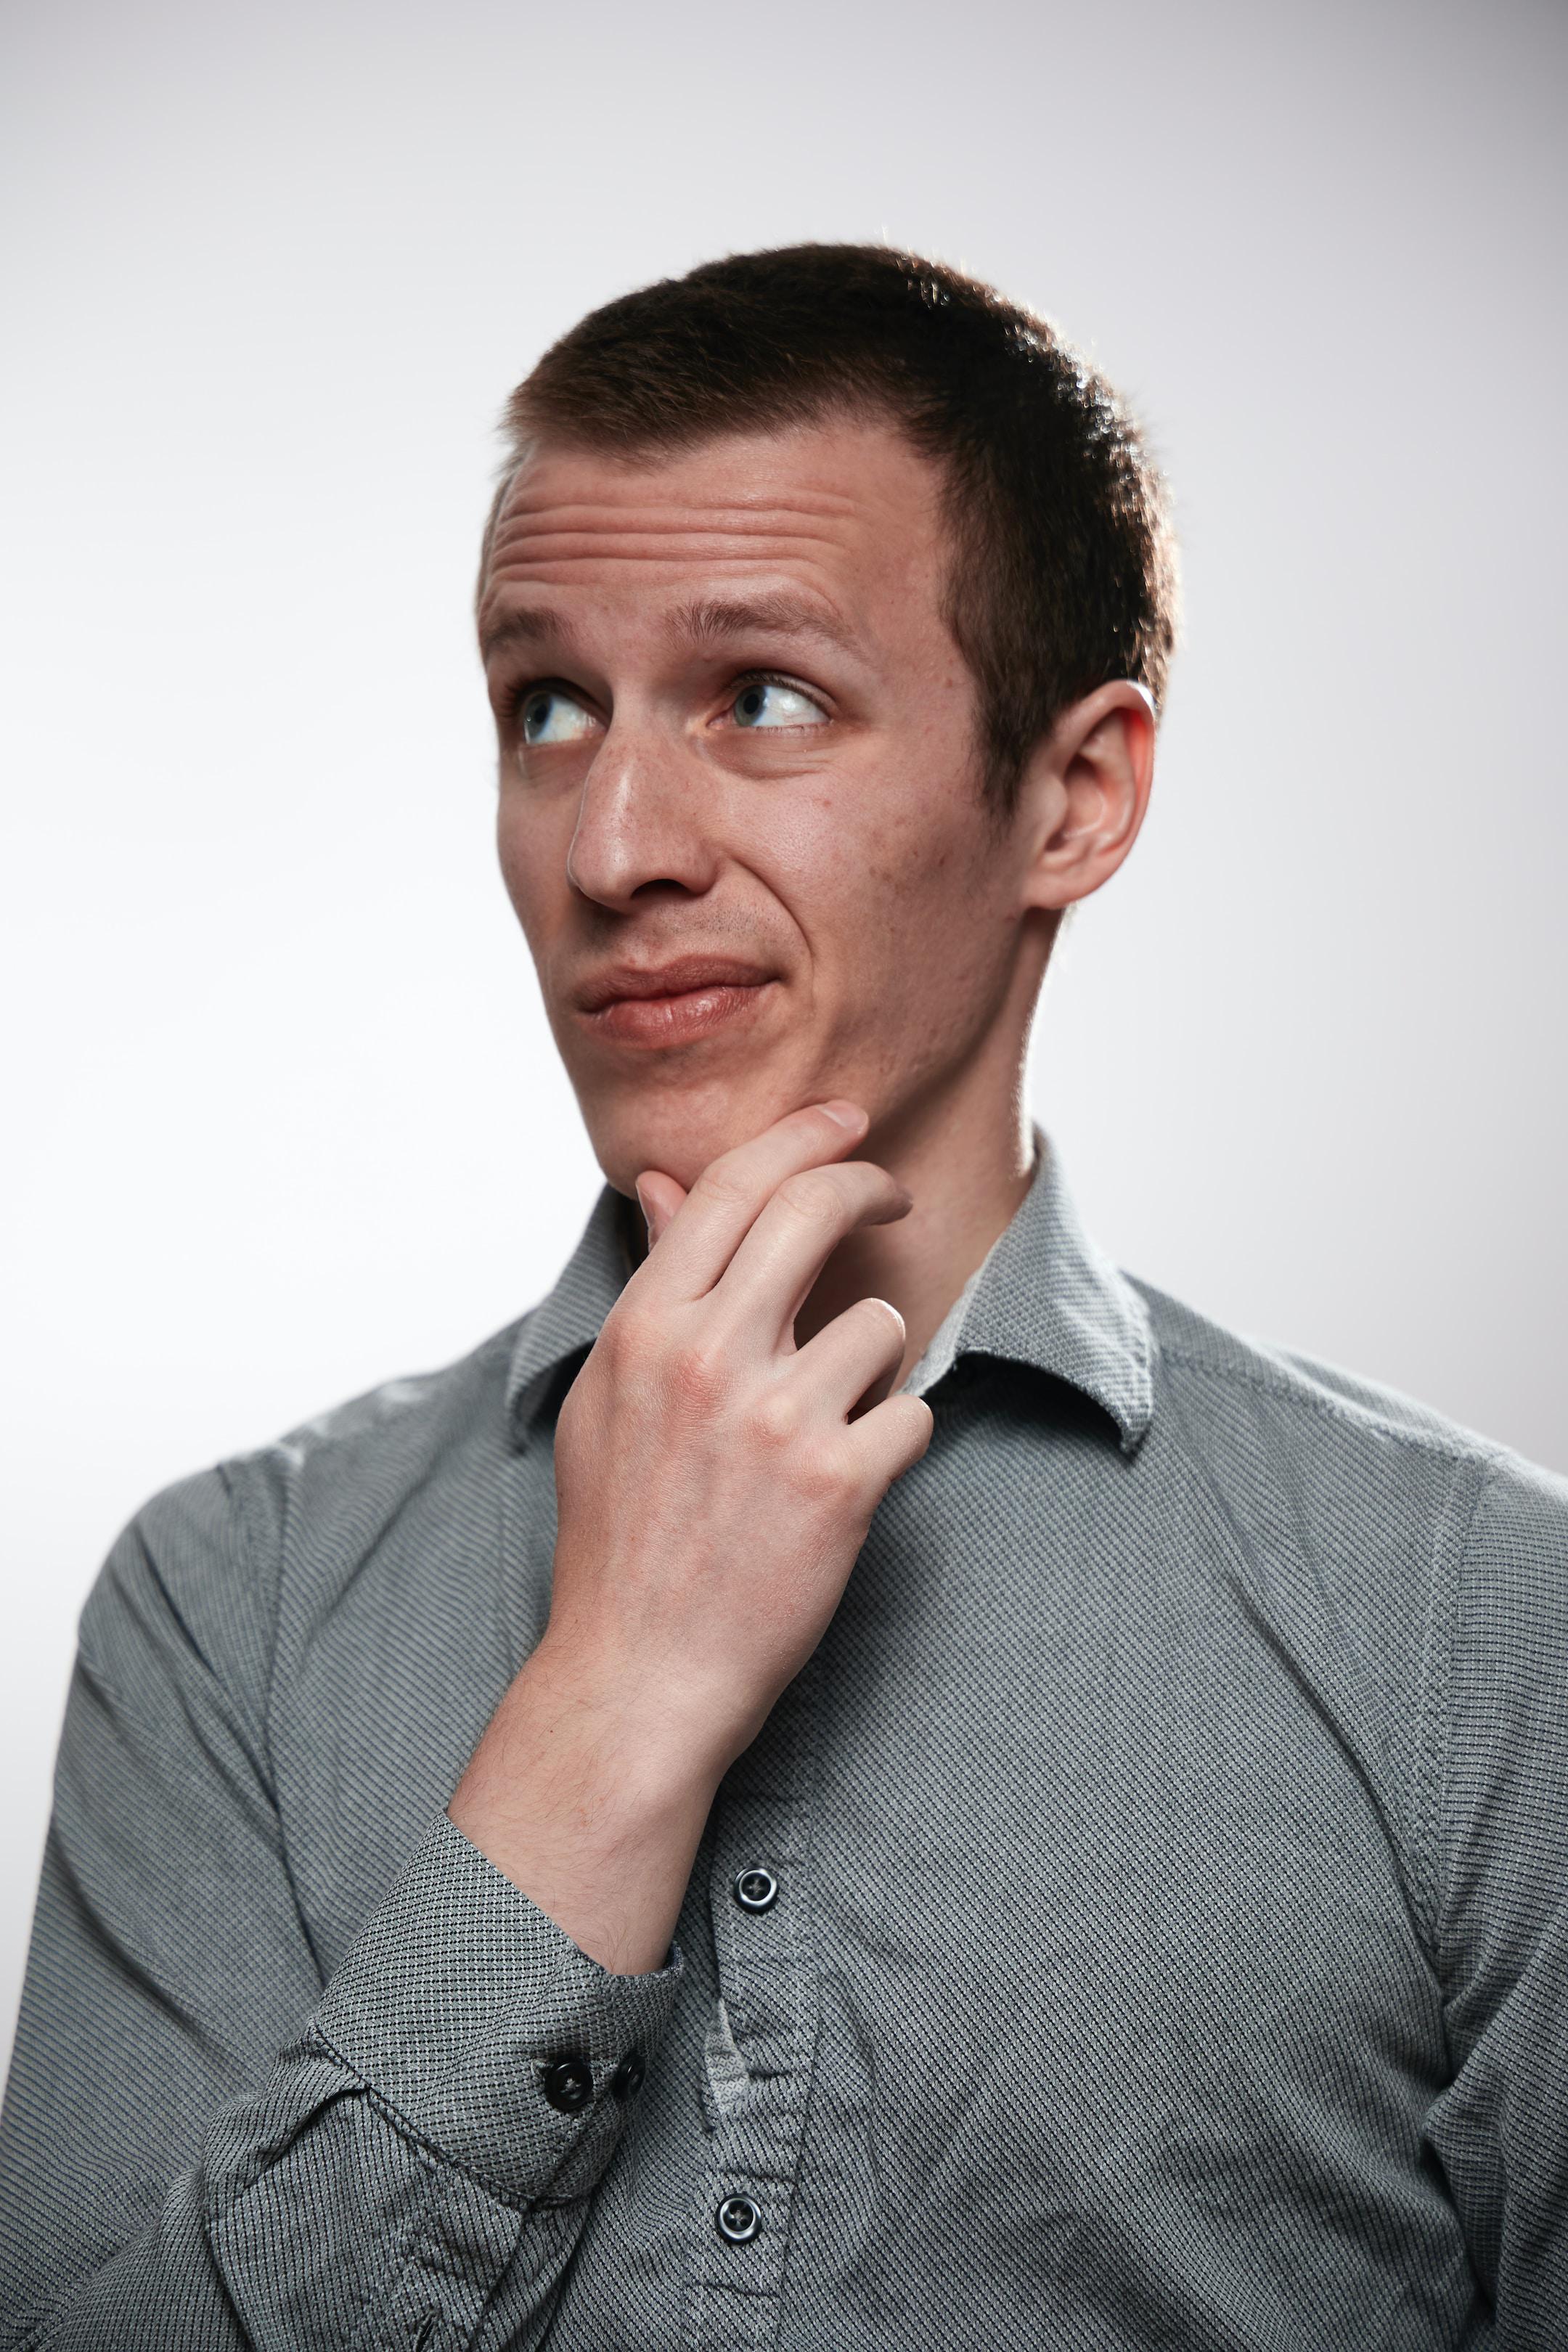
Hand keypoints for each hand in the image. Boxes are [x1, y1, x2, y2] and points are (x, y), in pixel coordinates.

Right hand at [449, 1101, 932, 1969]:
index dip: (803, 1135)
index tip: (845, 1121)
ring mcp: (777, 1419)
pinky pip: (911, 1412)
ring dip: (872, 1367)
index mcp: (645, 1329)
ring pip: (880, 1325)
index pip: (735, 1184)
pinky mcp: (841, 1482)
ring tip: (826, 1426)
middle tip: (893, 1196)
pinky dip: (892, 1442)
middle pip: (815, 1209)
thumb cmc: (620, 1537)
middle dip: (868, 1186)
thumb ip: (653, 1285)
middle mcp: (707, 1357)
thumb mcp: (610, 1397)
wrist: (637, 1675)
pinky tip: (847, 1484)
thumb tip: (668, 1184)